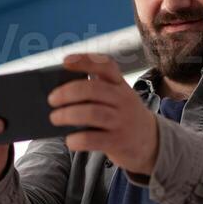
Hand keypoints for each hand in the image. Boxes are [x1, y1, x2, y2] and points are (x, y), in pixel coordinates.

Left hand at [48, 53, 158, 175]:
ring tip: (54, 118)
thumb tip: (60, 93)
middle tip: (52, 99)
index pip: (105, 65)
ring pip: (92, 113)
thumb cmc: (123, 116)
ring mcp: (121, 121)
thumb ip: (96, 92)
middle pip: (93, 90)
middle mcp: (122, 100)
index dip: (85, 61)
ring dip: (68, 115)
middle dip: (67, 93)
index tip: (65, 62)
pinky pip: (93, 139)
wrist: (151, 142)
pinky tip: (70, 140)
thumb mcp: (118, 98)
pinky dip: (77, 139)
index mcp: (120, 85)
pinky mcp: (118, 141)